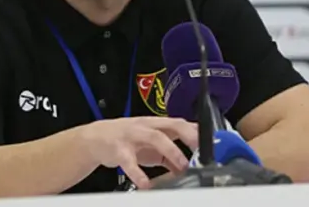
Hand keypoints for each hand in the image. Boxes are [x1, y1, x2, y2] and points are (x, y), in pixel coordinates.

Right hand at [80, 117, 198, 189]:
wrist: (96, 138)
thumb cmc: (126, 140)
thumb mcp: (150, 145)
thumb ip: (169, 156)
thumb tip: (188, 169)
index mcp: (156, 125)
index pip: (181, 123)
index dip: (197, 132)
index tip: (213, 144)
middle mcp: (147, 126)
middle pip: (172, 125)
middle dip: (189, 135)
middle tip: (202, 151)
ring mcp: (133, 135)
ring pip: (154, 138)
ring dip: (171, 151)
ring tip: (182, 166)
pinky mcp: (119, 149)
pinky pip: (129, 162)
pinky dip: (138, 174)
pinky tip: (146, 185)